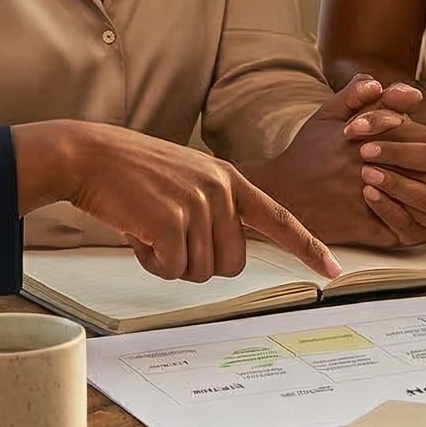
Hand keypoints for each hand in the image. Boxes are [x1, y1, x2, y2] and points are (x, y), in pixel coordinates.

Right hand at [15, 121, 340, 283]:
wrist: (91, 156)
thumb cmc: (134, 173)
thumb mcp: (188, 179)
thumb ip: (215, 208)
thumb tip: (226, 255)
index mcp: (230, 179)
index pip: (281, 218)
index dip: (309, 247)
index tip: (335, 270)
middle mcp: (221, 189)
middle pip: (232, 263)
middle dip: (200, 262)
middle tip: (169, 239)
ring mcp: (198, 204)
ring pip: (200, 270)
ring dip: (171, 261)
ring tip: (149, 228)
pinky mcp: (171, 221)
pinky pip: (172, 270)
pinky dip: (152, 263)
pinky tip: (137, 234)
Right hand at [253, 75, 425, 247]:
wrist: (278, 192)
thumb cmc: (308, 151)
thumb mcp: (330, 113)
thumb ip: (363, 94)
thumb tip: (408, 91)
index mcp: (377, 138)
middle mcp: (378, 167)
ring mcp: (373, 201)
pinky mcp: (365, 229)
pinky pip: (406, 232)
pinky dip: (415, 224)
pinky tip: (408, 214)